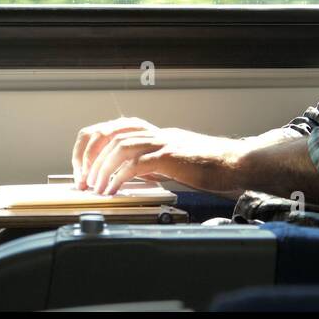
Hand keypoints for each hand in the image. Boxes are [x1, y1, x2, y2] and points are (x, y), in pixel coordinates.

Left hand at [70, 117, 248, 195]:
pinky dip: (119, 177)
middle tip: (84, 181)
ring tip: (96, 187)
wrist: (233, 162)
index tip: (84, 169)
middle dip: (90, 158)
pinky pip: (137, 163)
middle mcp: (155, 133)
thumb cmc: (207, 164)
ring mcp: (163, 142)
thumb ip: (152, 163)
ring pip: (120, 147)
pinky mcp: (170, 156)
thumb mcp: (173, 160)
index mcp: (153, 133)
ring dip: (102, 168)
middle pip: (109, 134)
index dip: (91, 147)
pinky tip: (114, 190)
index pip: (111, 129)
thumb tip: (130, 175)